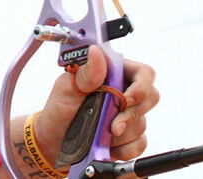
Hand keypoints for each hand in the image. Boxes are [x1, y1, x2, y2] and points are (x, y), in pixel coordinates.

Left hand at [35, 46, 158, 162]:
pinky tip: (107, 145)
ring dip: (120, 133)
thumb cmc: (59, 109)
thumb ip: (86, 72)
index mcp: (112, 74)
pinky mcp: (129, 137)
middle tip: (111, 124)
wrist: (53, 140)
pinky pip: (139, 144)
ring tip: (97, 133)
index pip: (143, 73)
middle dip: (130, 114)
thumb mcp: (67, 87)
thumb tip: (96, 52)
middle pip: (150, 98)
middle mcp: (124, 92)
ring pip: (142, 123)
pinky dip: (123, 149)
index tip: (126, 99)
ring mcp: (127, 115)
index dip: (141, 85)